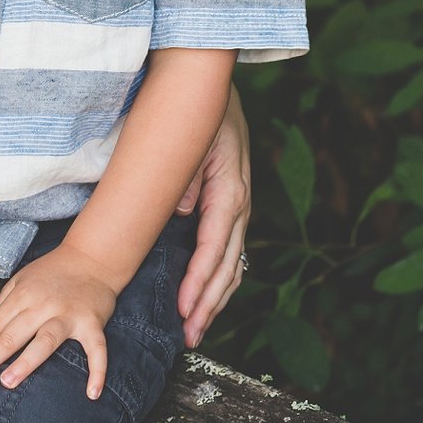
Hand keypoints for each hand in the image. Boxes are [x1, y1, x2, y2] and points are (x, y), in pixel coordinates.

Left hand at [0, 246, 120, 398]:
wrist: (91, 258)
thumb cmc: (53, 273)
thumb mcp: (22, 278)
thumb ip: (3, 303)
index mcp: (24, 293)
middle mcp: (44, 304)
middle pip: (13, 334)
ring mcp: (69, 315)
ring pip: (45, 341)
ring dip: (25, 363)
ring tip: (7, 383)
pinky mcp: (92, 324)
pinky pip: (96, 350)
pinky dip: (97, 370)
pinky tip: (92, 393)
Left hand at [175, 89, 251, 346]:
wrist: (210, 86)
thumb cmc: (199, 111)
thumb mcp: (192, 137)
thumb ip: (187, 177)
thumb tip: (184, 215)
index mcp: (231, 190)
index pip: (215, 246)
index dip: (200, 281)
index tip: (184, 309)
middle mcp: (239, 203)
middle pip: (228, 265)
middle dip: (208, 304)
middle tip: (189, 337)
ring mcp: (238, 207)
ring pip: (232, 264)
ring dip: (215, 300)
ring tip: (197, 330)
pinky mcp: (230, 207)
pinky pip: (228, 251)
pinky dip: (219, 279)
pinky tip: (208, 299)